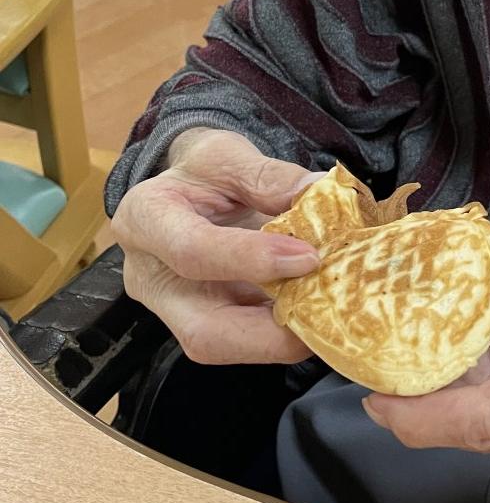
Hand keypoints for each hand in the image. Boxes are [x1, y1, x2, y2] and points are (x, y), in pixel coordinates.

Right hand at [111, 128, 319, 365]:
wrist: (186, 190)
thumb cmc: (200, 171)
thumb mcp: (227, 155)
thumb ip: (269, 176)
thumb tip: (319, 193)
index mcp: (146, 220)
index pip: (192, 252)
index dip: (252, 259)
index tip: (307, 256)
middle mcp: (152, 279)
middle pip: (202, 332)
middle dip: (270, 334)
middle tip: (325, 310)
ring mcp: (176, 309)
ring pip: (226, 347)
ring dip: (283, 338)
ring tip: (330, 309)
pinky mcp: (204, 322)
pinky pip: (244, 341)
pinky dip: (284, 331)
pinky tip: (319, 309)